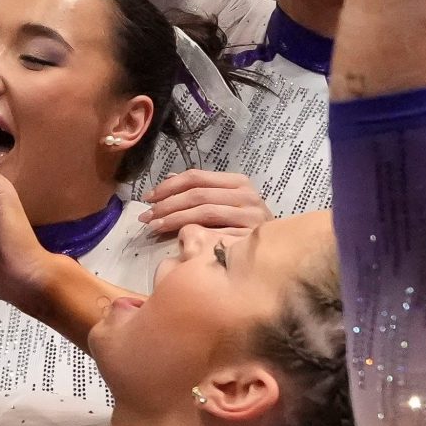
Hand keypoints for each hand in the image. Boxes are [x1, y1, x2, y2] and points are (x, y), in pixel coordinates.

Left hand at [139, 169, 272, 234]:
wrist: (279, 249)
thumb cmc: (246, 223)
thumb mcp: (225, 200)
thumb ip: (200, 189)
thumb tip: (168, 178)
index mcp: (238, 182)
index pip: (197, 177)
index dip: (168, 186)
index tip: (148, 198)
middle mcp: (247, 196)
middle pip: (197, 195)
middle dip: (166, 205)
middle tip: (146, 217)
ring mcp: (250, 217)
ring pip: (204, 213)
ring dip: (174, 220)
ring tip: (154, 228)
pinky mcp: (250, 237)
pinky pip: (216, 234)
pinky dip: (193, 236)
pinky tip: (178, 240)